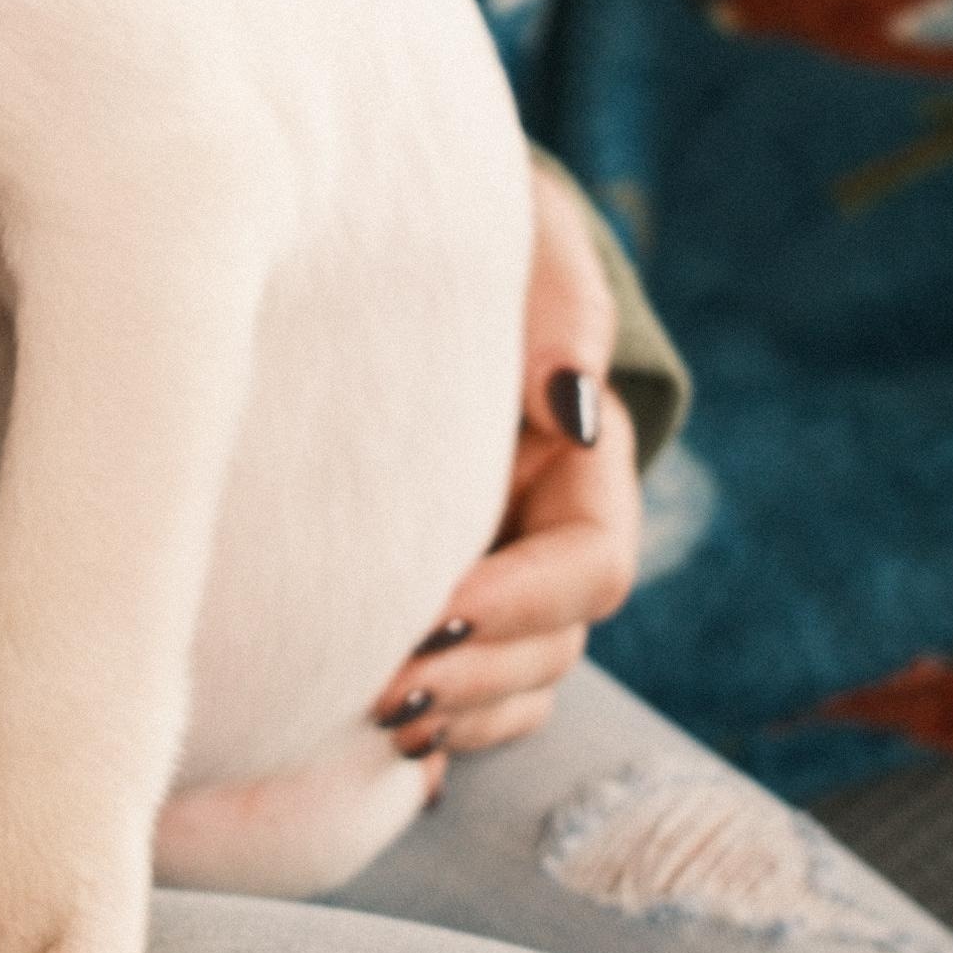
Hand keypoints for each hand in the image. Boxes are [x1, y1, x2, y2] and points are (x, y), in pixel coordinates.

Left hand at [372, 161, 640, 789]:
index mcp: (583, 460)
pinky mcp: (442, 589)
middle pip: (554, 646)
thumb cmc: (455, 225)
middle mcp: (550, 527)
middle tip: (382, 680)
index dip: (523, 602)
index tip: (434, 607)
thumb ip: (557, 305)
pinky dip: (434, 722)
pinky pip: (469, 691)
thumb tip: (569, 403)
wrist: (385, 234)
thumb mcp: (524, 236)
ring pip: (517, 684)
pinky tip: (360, 727)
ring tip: (370, 710)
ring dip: (456, 714)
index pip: (592, 567)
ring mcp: (502, 568)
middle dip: (477, 674)